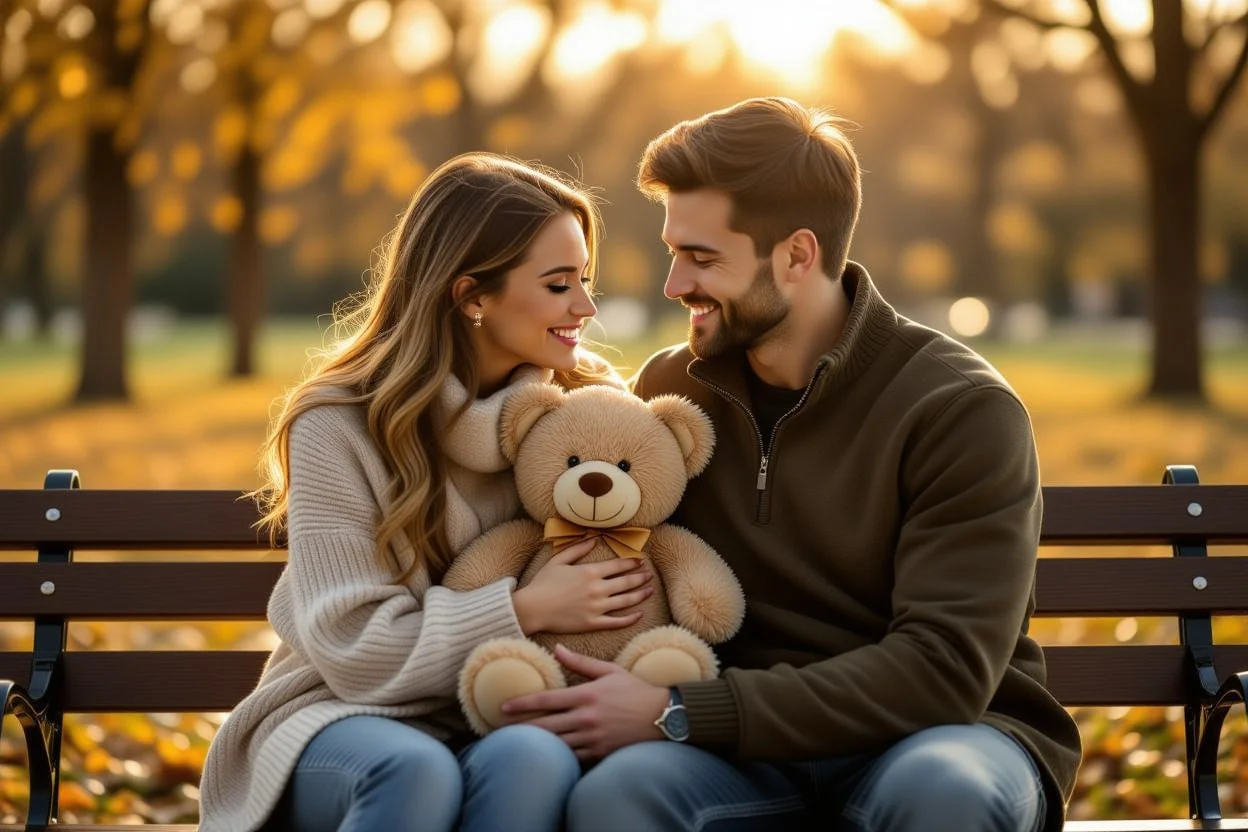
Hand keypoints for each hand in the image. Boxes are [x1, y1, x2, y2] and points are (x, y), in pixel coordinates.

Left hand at [502, 644, 669, 761]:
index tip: (504, 707)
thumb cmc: (635, 691)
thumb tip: (556, 648)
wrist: (663, 717)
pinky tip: (544, 756)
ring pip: (555, 744)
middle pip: (544, 726)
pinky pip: (572, 757)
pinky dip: (557, 756)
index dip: (522, 704)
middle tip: (500, 731)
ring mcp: (592, 738)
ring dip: (535, 745)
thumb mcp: (609, 671)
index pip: (546, 701)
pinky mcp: (599, 752)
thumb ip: (580, 663)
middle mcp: (586, 718)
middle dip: (520, 729)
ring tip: (516, 744)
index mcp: (586, 696)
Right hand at [512, 542, 652, 634]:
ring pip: (626, 601)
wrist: (532, 608)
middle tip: (649, 575)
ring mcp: (596, 607)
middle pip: (626, 582)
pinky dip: (630, 618)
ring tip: (650, 590)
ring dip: (641, 595)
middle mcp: (597, 589)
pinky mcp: (593, 623)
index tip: (640, 561)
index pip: (618, 565)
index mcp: (590, 572)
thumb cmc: (542, 583)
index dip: (632, 562)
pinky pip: (617, 622)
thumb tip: (594, 538)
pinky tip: (639, 614)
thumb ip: (578, 549)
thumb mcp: (558, 560)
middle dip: (640, 577)